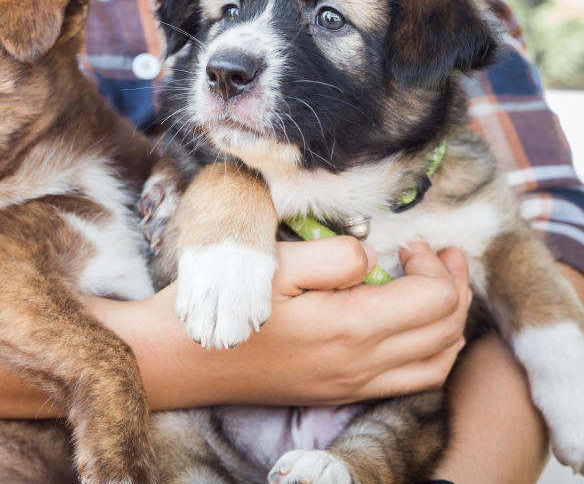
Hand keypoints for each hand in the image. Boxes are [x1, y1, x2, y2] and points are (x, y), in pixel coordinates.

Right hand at [145, 237, 470, 406]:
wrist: (182, 358)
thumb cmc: (225, 303)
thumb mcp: (276, 262)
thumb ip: (337, 256)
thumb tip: (375, 259)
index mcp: (350, 327)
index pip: (434, 300)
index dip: (436, 265)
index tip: (411, 242)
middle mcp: (361, 364)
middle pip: (447, 331)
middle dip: (454, 287)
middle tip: (438, 255)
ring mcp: (352, 385)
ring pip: (438, 363)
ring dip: (448, 323)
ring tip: (435, 288)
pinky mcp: (340, 394)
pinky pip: (411, 381)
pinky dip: (430, 352)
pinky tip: (409, 326)